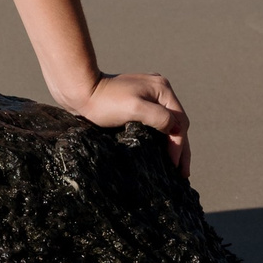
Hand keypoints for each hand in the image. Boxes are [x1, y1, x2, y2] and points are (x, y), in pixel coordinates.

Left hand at [69, 72, 189, 177]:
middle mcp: (159, 90)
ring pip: (167, 124)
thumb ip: (159, 117)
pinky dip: (161, 138)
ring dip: (173, 144)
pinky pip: (155, 123)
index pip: (179, 122)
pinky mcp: (136, 103)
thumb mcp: (135, 108)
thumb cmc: (104, 102)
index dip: (179, 146)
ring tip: (176, 167)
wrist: (79, 91)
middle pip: (177, 123)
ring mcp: (148, 96)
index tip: (175, 167)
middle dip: (181, 149)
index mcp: (162, 89)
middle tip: (183, 173)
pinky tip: (162, 151)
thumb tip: (175, 130)